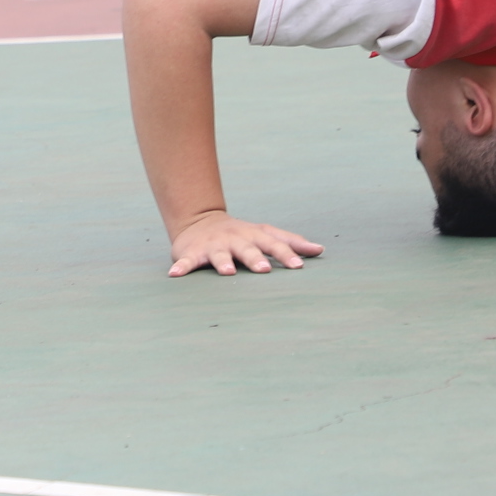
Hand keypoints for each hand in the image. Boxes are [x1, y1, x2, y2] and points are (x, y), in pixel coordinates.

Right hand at [166, 212, 324, 276]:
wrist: (200, 220)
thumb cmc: (241, 234)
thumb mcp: (265, 234)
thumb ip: (291, 242)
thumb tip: (320, 250)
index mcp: (254, 236)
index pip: (274, 243)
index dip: (286, 253)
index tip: (299, 265)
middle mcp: (235, 239)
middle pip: (248, 249)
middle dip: (256, 259)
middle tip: (265, 270)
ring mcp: (214, 246)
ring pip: (219, 255)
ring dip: (223, 262)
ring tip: (227, 272)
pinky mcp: (192, 252)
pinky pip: (186, 261)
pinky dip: (182, 266)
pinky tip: (175, 275)